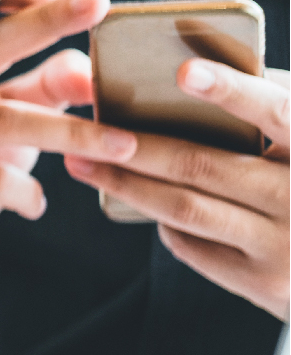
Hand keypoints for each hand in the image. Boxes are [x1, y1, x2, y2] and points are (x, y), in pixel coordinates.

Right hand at [0, 0, 139, 320]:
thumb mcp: (2, 119)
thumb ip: (44, 88)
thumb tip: (93, 70)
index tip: (79, 1)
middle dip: (46, 20)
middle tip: (100, 4)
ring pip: (2, 120)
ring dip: (72, 133)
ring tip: (123, 146)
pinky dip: (26, 193)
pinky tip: (36, 206)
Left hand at [65, 61, 289, 320]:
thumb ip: (272, 114)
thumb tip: (191, 75)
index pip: (277, 112)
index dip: (231, 91)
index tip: (184, 72)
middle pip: (204, 166)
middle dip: (137, 149)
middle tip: (88, 130)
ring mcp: (283, 246)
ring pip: (185, 208)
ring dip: (126, 184)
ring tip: (83, 163)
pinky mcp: (261, 282)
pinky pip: (190, 244)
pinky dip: (161, 219)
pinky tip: (140, 199)